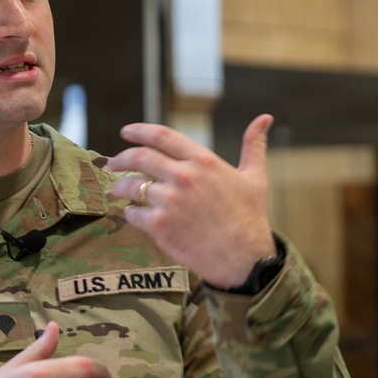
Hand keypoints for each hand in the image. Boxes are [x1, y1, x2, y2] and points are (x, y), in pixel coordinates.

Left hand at [108, 115, 276, 286]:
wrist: (244, 259)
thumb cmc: (250, 219)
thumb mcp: (255, 177)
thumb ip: (254, 146)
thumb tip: (265, 118)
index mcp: (203, 161)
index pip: (162, 136)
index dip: (139, 131)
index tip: (126, 132)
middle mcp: (183, 176)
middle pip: (139, 157)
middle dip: (121, 159)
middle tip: (112, 163)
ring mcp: (169, 201)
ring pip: (132, 187)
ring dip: (120, 187)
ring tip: (116, 190)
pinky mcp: (160, 226)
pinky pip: (134, 214)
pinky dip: (130, 213)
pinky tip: (132, 214)